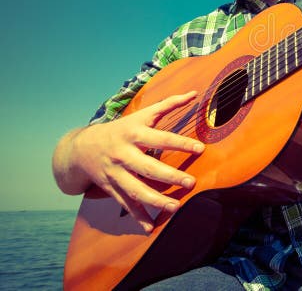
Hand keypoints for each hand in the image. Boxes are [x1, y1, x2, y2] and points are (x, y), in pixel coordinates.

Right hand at [71, 92, 204, 231]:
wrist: (82, 147)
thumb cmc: (122, 128)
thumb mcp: (142, 114)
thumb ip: (169, 105)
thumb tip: (194, 93)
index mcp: (134, 133)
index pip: (161, 138)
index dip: (181, 143)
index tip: (201, 148)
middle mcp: (124, 154)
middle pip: (148, 166)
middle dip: (169, 176)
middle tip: (191, 183)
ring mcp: (116, 173)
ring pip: (136, 189)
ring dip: (155, 200)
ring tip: (176, 207)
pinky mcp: (111, 188)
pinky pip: (125, 204)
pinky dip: (138, 216)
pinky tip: (151, 227)